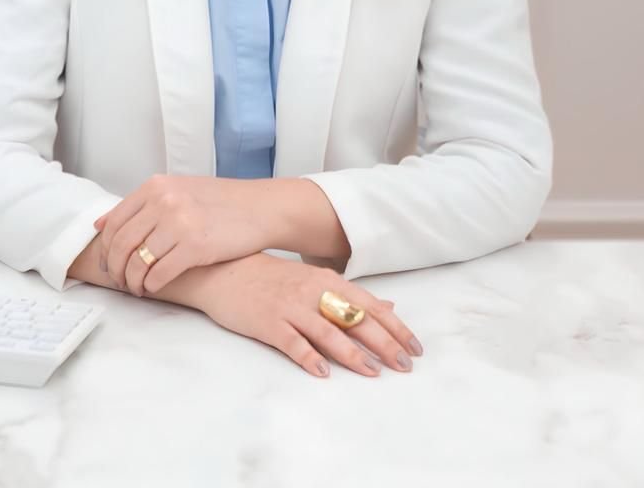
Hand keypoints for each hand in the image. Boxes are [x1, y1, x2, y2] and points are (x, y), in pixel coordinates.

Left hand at [92, 174, 271, 296]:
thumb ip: (142, 205)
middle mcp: (165, 201)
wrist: (259, 208)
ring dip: (132, 281)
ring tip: (138, 288)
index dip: (106, 248)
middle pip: (121, 244)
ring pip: (137, 262)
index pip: (114, 221)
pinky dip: (152, 285)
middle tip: (120, 282)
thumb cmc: (221, 202)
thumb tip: (102, 224)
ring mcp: (179, 223)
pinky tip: (155, 287)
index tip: (108, 263)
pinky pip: (159, 274)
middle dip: (116, 269)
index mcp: (157, 186)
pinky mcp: (195, 246)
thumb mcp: (178, 190)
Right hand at [196, 251, 423, 378]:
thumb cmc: (275, 279)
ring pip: (327, 331)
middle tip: (404, 365)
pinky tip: (323, 372)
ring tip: (372, 372)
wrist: (227, 271)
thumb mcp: (316, 281)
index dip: (395, 327)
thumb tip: (389, 306)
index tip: (415, 348)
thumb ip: (352, 296)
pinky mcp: (269, 322)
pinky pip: (292, 342)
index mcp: (329, 282)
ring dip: (351, 353)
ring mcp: (291, 307)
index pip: (371, 305)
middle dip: (383, 343)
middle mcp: (314, 292)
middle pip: (355, 319)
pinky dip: (308, 356)